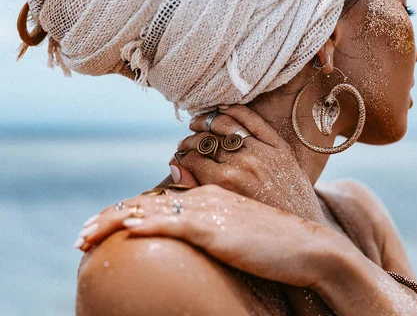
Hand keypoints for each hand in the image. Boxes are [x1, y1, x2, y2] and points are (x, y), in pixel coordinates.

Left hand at [77, 184, 344, 287]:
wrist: (309, 246)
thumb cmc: (278, 240)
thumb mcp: (243, 223)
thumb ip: (215, 213)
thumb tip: (188, 210)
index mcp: (211, 193)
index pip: (157, 198)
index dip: (126, 211)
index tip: (104, 225)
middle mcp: (206, 196)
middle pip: (145, 201)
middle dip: (109, 216)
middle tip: (82, 232)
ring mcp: (211, 210)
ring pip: (149, 211)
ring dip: (112, 223)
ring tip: (84, 236)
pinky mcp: (216, 229)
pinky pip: (172, 225)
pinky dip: (145, 227)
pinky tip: (125, 233)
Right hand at [172, 105, 325, 223]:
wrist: (302, 236)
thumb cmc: (259, 233)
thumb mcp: (225, 214)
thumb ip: (198, 189)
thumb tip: (174, 167)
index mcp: (226, 182)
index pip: (192, 159)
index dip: (180, 158)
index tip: (177, 159)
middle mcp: (243, 163)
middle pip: (205, 141)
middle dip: (189, 142)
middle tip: (184, 146)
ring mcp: (263, 151)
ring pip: (225, 125)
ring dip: (207, 122)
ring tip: (199, 126)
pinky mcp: (279, 146)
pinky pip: (253, 120)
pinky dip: (235, 110)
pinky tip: (222, 109)